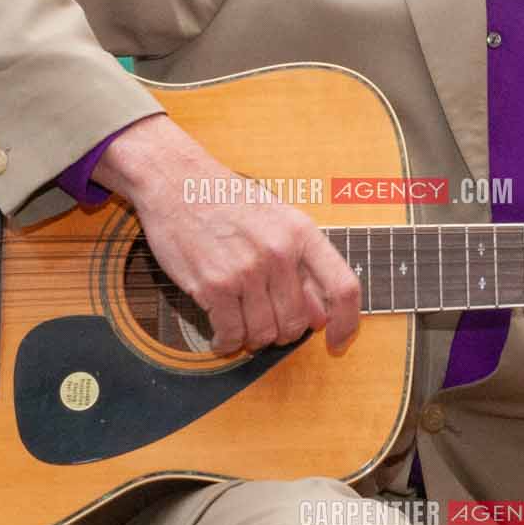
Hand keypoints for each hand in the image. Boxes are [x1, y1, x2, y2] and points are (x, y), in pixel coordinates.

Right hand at [94, 114, 361, 354]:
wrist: (176, 181)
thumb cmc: (228, 201)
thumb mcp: (277, 220)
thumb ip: (302, 266)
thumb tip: (320, 318)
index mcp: (302, 233)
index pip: (343, 287)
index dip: (347, 323)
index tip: (336, 343)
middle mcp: (279, 252)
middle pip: (297, 322)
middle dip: (283, 333)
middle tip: (266, 323)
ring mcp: (246, 270)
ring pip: (264, 334)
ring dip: (252, 338)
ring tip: (241, 323)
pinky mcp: (214, 285)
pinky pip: (231, 334)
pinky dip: (226, 343)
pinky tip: (221, 334)